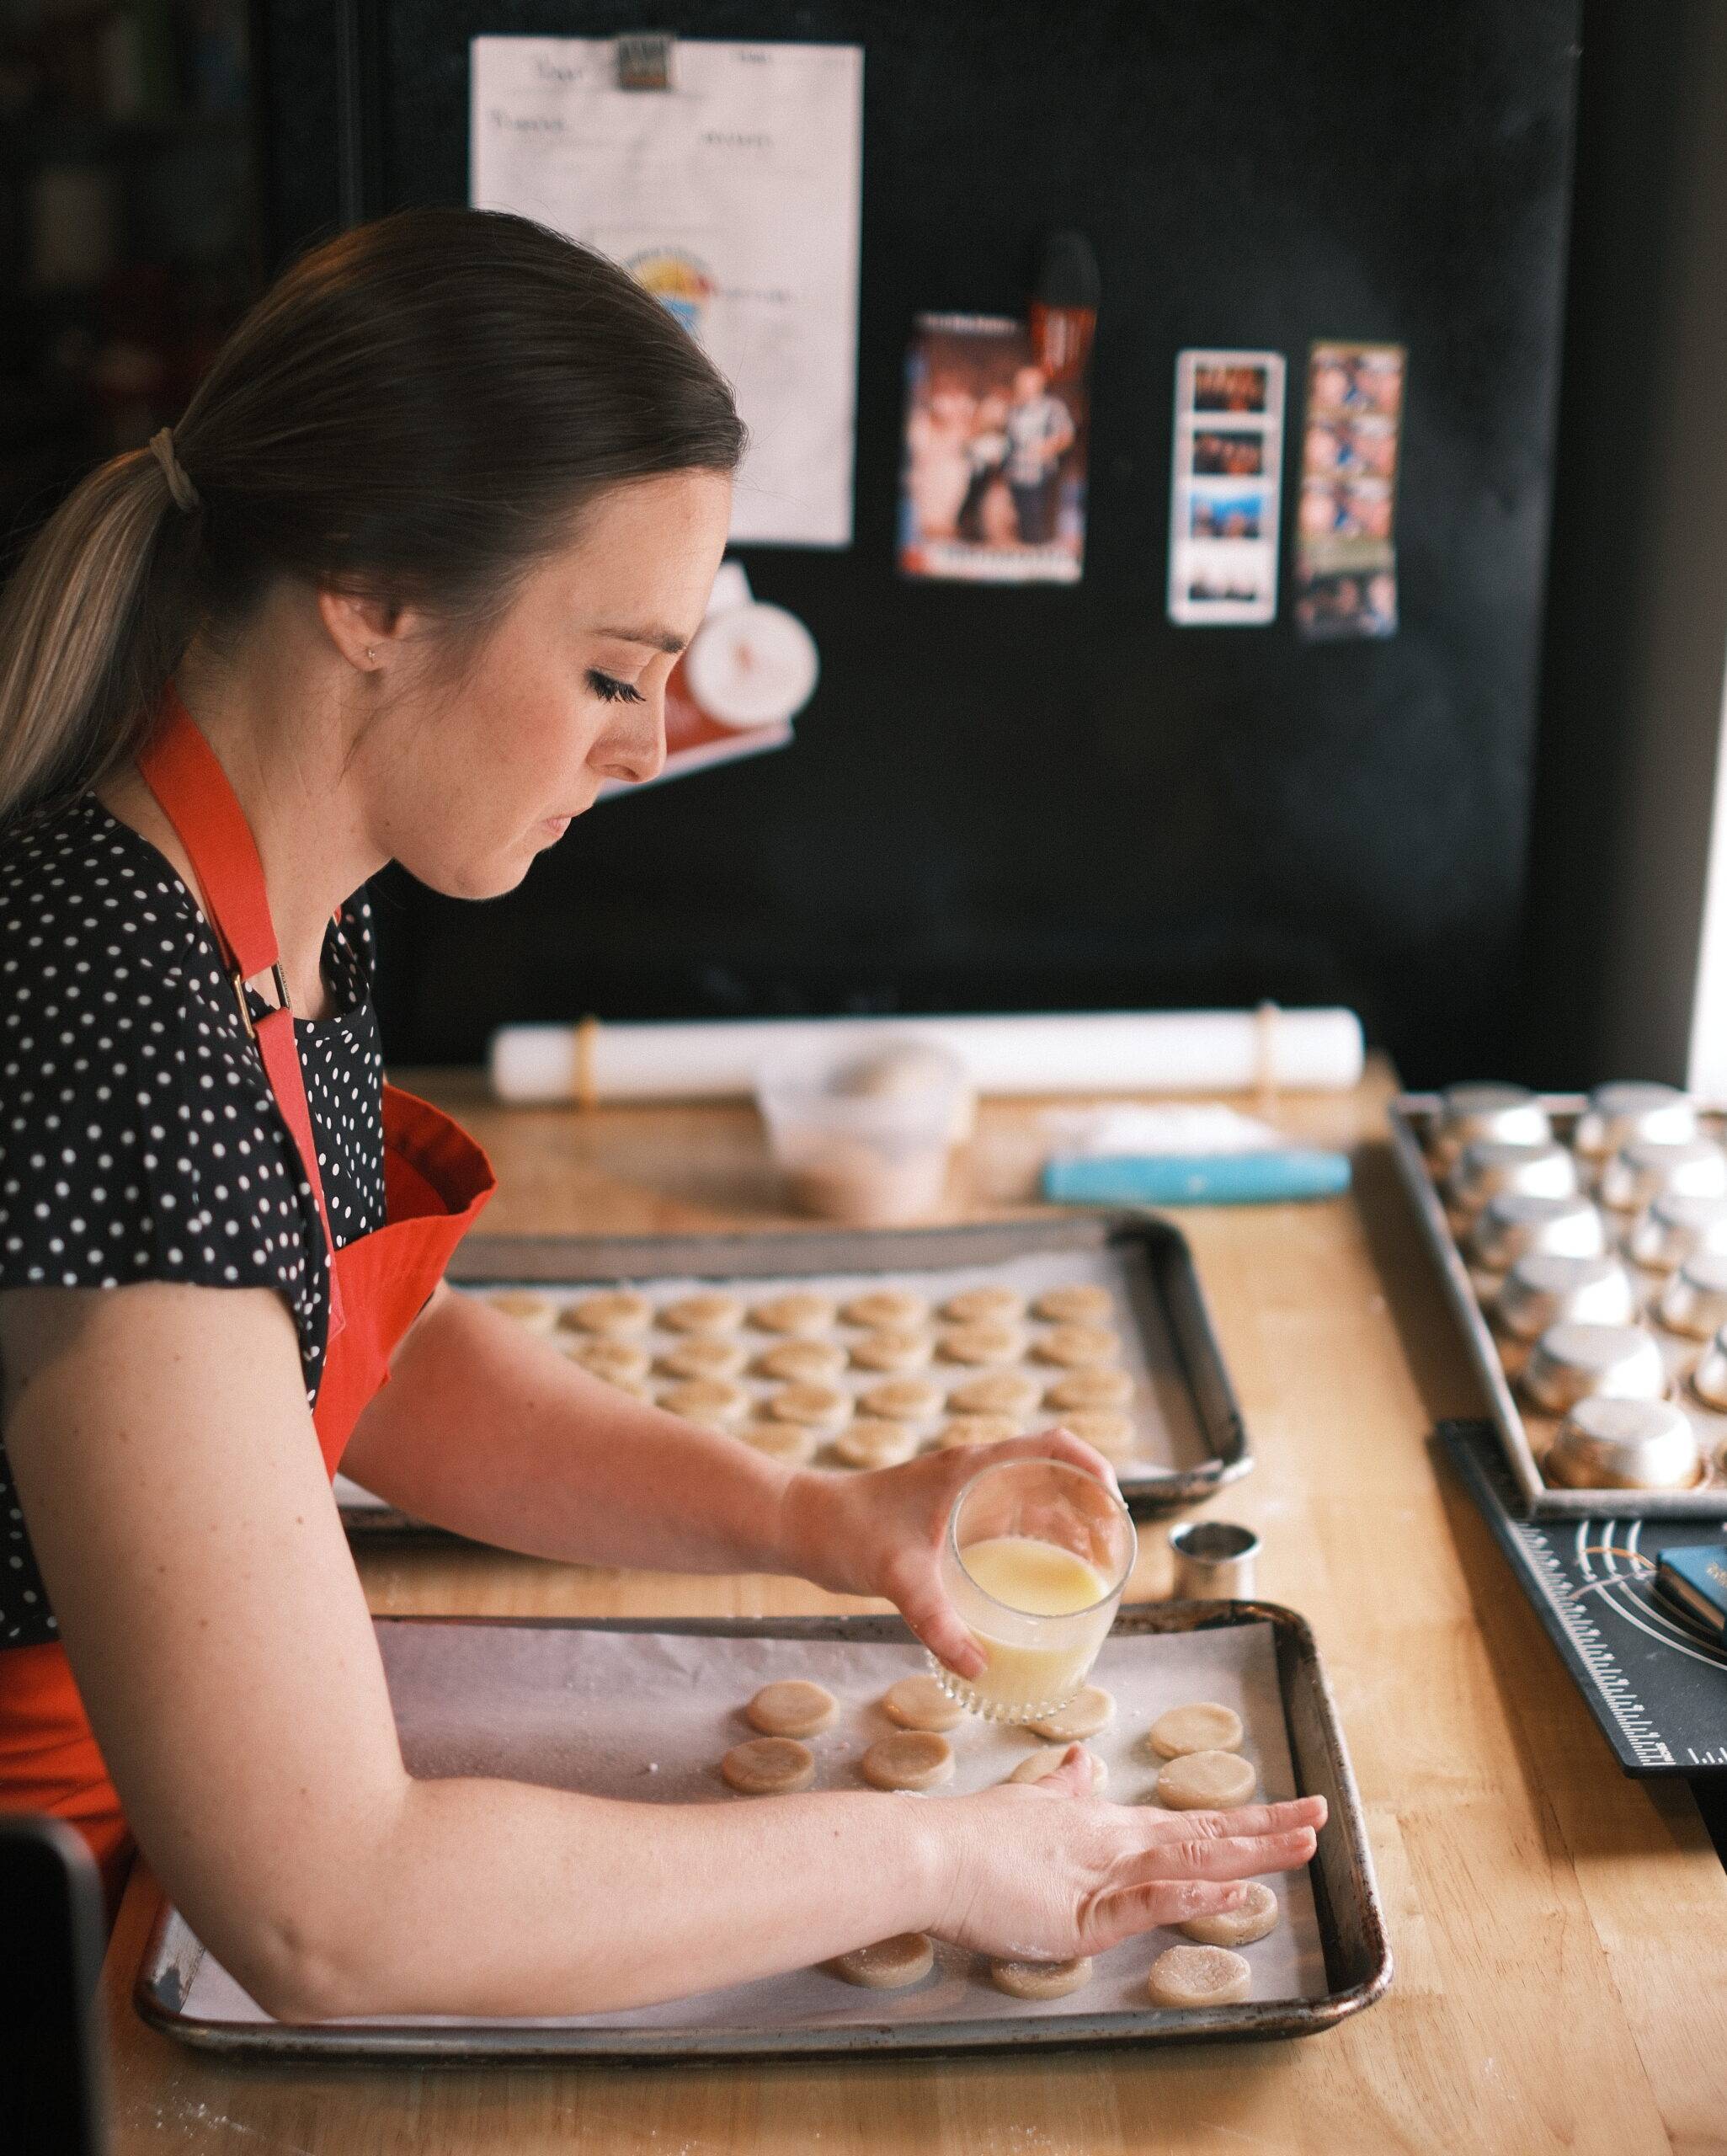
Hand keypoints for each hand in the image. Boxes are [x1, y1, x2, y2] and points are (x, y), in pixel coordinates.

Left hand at [781, 1427, 1121, 1677]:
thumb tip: (977, 1668)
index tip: (1115, 1506)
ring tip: (1091, 1571)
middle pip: (1053, 1475)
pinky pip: (1009, 1519)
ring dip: (1066, 1525)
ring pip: (1033, 1498)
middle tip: (1113, 1557)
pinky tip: (1039, 1578)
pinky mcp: (950, 1516)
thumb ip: (935, 1622)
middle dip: (1090, 1509)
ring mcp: (963, 1494)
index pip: (1052, 1445)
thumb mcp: (895, 1578)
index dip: (1093, 1466)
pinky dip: (1035, 1540)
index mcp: (972, 1468)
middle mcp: (974, 1474)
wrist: (801, 1525)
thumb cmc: (844, 1533)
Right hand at [928, 1748, 1326, 1959]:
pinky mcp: (1084, 1911)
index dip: (1244, 1820)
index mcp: (1106, 1826)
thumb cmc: (973, 1836)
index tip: (1292, 1812)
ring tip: (1300, 1845)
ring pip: (1191, 1861)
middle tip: (1322, 1816)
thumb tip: (1083, 1761)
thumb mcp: (1028, 1806)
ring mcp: (1104, 1873)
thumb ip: (1063, 1790)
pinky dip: (1193, 1897)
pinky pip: (1147, 1901)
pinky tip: (1229, 1893)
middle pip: (1205, 1835)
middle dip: (1267, 1828)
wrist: (931, 1852)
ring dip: (1250, 1852)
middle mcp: (1116, 1842)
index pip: (1189, 1825)